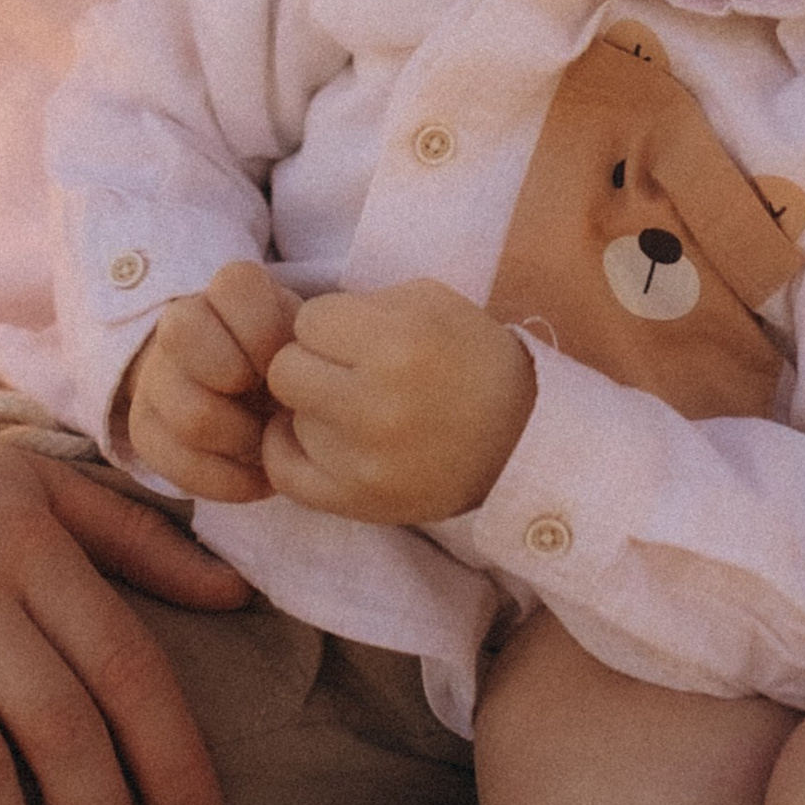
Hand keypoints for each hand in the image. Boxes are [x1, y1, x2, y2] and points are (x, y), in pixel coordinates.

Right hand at [128, 261, 302, 503]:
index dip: (264, 330)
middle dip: (239, 377)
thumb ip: (313, 341)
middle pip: (184, 334)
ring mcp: (155, 377)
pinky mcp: (145, 428)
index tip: (287, 355)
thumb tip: (316, 372)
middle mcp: (179, 325)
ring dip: (241, 438)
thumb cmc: (294, 366)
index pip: (232, 285)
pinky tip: (255, 478)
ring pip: (190, 414)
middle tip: (271, 399)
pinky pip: (175, 462)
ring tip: (267, 442)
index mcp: (227, 293)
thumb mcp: (311, 341)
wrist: (257, 401)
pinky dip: (226, 480)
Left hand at [261, 279, 535, 522]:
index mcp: (399, 344)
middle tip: (346, 371)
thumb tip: (298, 324)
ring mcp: (365, 460)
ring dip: (314, 408)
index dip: (329, 325)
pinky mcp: (359, 502)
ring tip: (355, 408)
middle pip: (286, 371)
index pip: (308, 321)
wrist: (522, 437)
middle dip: (311, 363)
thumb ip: (361, 305)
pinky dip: (292, 449)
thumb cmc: (472, 359)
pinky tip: (321, 437)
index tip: (356, 337)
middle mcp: (377, 404)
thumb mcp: (430, 302)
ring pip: (289, 416)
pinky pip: (282, 469)